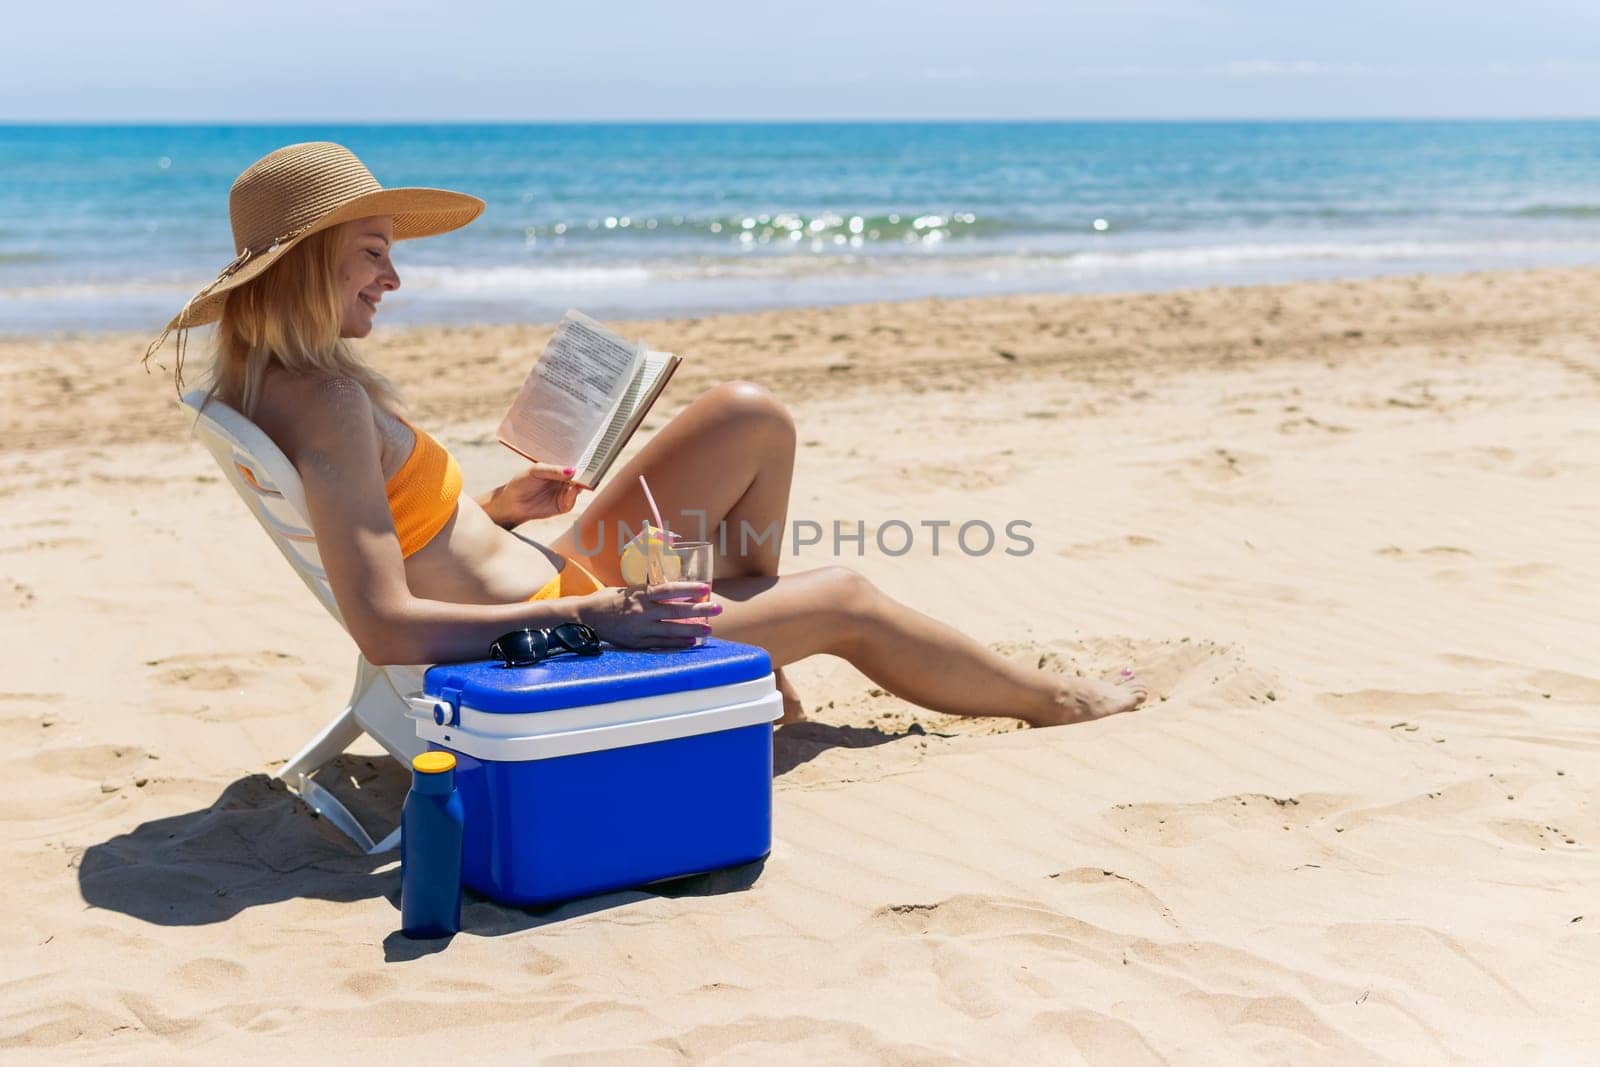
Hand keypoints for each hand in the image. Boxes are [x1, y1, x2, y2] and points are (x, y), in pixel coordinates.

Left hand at [487, 464, 582, 525]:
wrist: (512, 502)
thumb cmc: (522, 482)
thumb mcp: (536, 471)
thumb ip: (554, 470)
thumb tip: (573, 470)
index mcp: (560, 468)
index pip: (574, 462)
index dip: (581, 459)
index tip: (589, 455)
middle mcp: (566, 480)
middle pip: (580, 475)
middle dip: (586, 472)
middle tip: (591, 466)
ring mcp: (566, 492)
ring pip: (579, 488)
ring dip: (582, 484)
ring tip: (582, 478)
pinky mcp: (564, 505)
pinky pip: (572, 500)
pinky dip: (573, 495)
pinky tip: (573, 489)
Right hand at [576, 583, 719, 648]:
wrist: (585, 618)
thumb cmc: (607, 600)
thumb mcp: (627, 589)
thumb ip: (647, 591)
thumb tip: (670, 590)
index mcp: (640, 594)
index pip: (669, 590)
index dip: (689, 589)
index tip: (706, 588)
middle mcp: (642, 611)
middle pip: (676, 611)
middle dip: (699, 610)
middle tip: (717, 609)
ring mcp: (640, 629)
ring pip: (671, 630)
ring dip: (692, 630)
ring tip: (709, 629)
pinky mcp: (636, 643)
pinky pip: (661, 644)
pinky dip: (678, 643)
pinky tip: (691, 642)